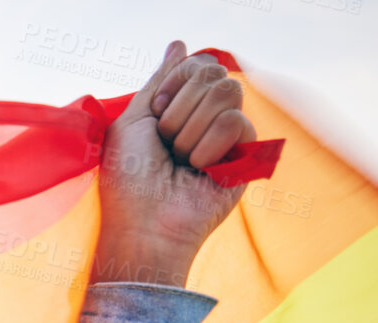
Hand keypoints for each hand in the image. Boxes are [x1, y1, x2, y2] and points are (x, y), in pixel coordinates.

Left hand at [89, 41, 258, 286]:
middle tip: (166, 143)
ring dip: (191, 128)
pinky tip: (200, 170)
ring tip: (181, 160)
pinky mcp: (248, 155)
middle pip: (214, 72)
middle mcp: (207, 118)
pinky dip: (209, 146)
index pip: (198, 64)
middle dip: (179, 107)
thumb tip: (179, 44)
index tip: (155, 114)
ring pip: (227, 92)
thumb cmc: (129, 179)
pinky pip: (237, 122)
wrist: (144, 224)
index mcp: (181, 108)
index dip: (174, 83)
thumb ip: (159, 81)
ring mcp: (230, 136)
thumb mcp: (133, 121)